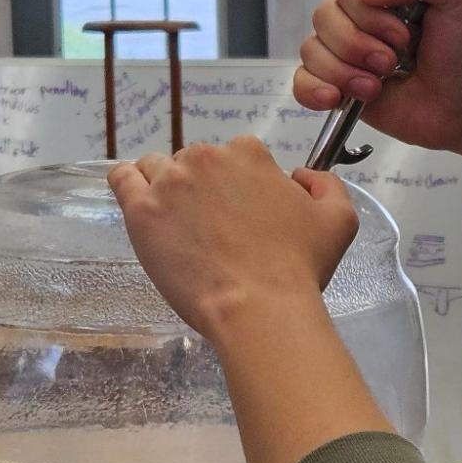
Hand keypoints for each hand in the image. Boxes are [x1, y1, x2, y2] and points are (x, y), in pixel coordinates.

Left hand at [108, 137, 357, 341]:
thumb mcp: (340, 220)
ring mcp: (169, 183)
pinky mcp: (141, 211)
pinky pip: (122, 179)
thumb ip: (326, 183)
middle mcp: (205, 158)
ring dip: (167, 188)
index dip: (243, 184)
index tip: (245, 214)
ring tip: (178, 224)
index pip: (239, 155)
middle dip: (204, 188)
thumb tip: (301, 175)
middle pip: (196, 162)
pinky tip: (140, 203)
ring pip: (158, 169)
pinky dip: (129, 185)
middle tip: (215, 229)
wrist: (259, 308)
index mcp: (248, 154)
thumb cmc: (299, 268)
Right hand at [295, 0, 461, 156]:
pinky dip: (313, 90)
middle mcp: (356, 10)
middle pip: (324, 17)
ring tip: (377, 87)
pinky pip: (301, 80)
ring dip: (345, 72)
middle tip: (393, 63)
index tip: (405, 36)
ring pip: (311, 49)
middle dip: (359, 46)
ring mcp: (343, 47)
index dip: (371, 16)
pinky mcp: (336, 82)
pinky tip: (335, 99)